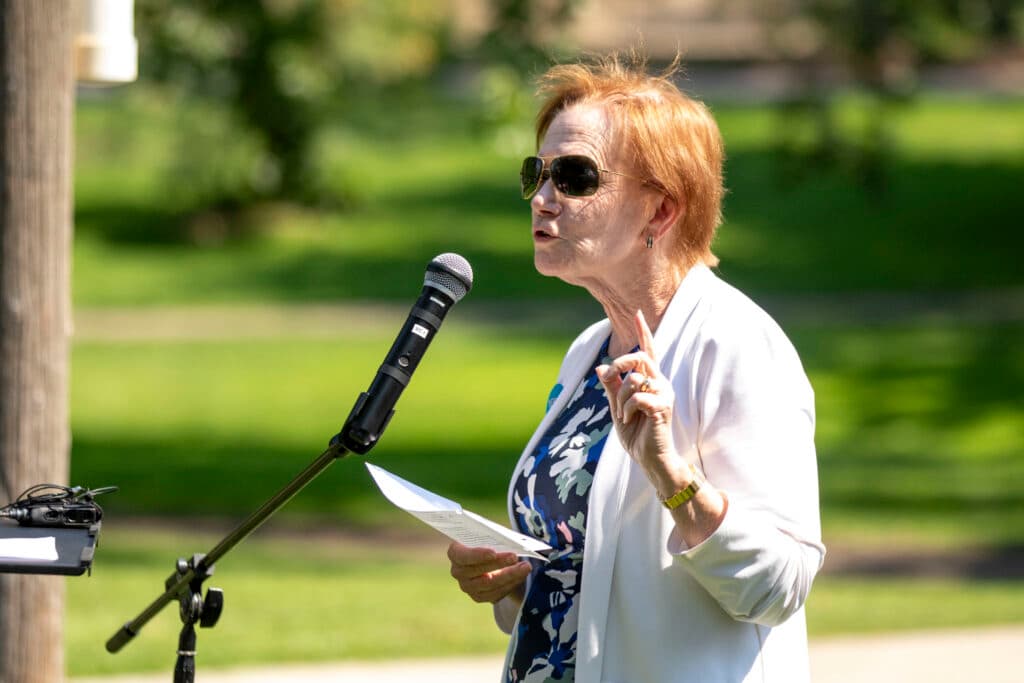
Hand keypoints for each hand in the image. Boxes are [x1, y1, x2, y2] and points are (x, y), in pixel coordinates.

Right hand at [447, 541, 530, 603]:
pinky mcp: (479, 597)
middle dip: (499, 563)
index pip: (462, 556)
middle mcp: (458, 572)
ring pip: (489, 584)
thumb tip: (509, 541)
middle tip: (515, 556)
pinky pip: (496, 594)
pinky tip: (521, 576)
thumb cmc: (486, 542)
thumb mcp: (488, 536)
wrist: (487, 558)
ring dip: (509, 575)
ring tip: (525, 566)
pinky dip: (510, 584)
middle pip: (477, 571)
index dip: (477, 555)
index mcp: (455, 553)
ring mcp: (468, 587)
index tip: (493, 552)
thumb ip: (494, 538)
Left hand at [596, 310, 682, 494]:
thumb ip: (612, 387)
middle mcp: (660, 382)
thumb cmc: (636, 433)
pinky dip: (626, 409)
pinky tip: (628, 420)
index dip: (643, 332)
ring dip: (621, 397)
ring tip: (623, 415)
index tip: (637, 313)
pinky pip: (637, 397)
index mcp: (650, 380)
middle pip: (639, 357)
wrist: (649, 458)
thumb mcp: (617, 407)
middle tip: (608, 377)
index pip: (648, 351)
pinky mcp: (663, 406)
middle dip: (619, 363)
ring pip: (635, 378)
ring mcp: (664, 393)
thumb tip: (601, 366)